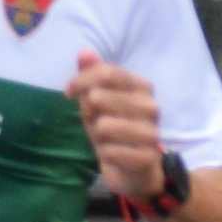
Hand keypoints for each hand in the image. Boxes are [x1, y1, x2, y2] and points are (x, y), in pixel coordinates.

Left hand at [70, 52, 166, 200]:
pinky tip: (113, 155)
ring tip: (106, 140)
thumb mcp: (98, 101)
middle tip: (95, 122)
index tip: (68, 92)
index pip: (107, 72)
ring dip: (97, 135)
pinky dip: (105, 154)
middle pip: (100, 97)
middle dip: (88, 112)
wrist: (134, 169)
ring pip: (104, 125)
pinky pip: (110, 151)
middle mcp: (151, 106)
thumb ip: (92, 75)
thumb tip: (84, 52)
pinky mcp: (148, 157)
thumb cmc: (113, 130)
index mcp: (141, 87)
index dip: (81, 81)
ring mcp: (152, 132)